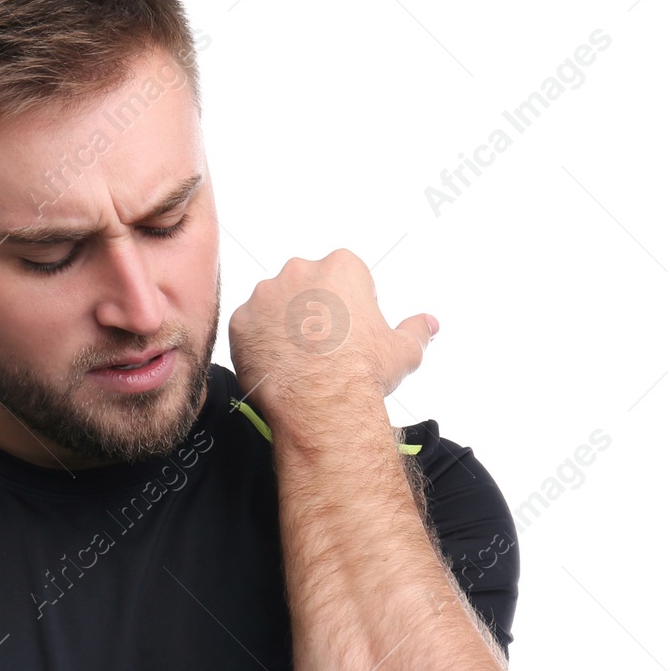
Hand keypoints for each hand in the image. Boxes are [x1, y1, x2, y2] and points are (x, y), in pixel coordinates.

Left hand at [226, 249, 435, 430]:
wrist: (322, 403)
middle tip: (323, 346)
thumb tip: (429, 324)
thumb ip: (416, 330)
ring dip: (283, 325)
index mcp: (340, 267)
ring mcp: (265, 295)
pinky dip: (258, 343)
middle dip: (313, 311)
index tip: (350, 330)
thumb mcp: (402, 350)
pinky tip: (277, 365)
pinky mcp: (241, 322)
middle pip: (306, 286)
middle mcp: (299, 271)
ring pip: (274, 305)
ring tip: (299, 358)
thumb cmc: (361, 372)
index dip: (350, 305)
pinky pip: (249, 328)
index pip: (344, 276)